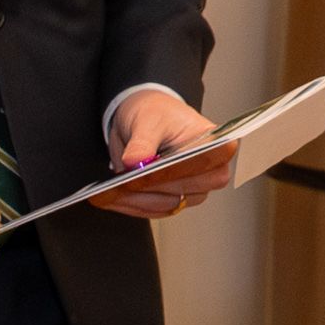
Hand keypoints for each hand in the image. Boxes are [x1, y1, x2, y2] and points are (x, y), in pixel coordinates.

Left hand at [92, 90, 233, 219]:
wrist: (148, 119)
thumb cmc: (156, 114)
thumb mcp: (147, 119)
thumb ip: (142, 142)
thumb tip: (135, 162)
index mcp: (216, 145)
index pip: (199, 164)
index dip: (170, 172)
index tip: (142, 175)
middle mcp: (212, 171)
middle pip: (185, 190)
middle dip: (149, 189)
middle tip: (119, 185)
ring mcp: (196, 189)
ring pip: (168, 204)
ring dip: (136, 201)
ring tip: (108, 194)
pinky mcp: (177, 200)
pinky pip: (156, 210)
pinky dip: (133, 206)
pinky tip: (112, 199)